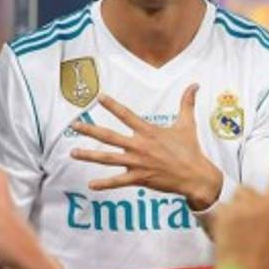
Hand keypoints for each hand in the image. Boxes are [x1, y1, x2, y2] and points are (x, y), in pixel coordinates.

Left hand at [70, 85, 224, 209]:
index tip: (98, 97)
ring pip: (108, 158)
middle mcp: (139, 146)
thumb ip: (187, 103)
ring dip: (89, 155)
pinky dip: (105, 183)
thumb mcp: (187, 124)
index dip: (112, 105)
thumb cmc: (191, 149)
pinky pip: (118, 181)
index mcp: (148, 131)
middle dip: (90, 129)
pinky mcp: (139, 178)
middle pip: (108, 136)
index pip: (126, 115)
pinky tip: (91, 184)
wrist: (195, 176)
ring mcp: (137, 163)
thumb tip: (195, 84)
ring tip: (73, 153)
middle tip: (74, 124)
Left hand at [209, 134, 268, 268]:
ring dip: (230, 212)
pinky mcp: (226, 211)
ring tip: (235, 235)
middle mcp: (262, 202)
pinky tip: (226, 236)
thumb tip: (255, 210)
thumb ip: (265, 216)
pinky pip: (220, 210)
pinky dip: (220, 220)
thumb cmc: (259, 260)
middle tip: (244, 230)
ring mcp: (243, 205)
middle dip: (242, 205)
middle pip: (245, 190)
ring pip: (231, 199)